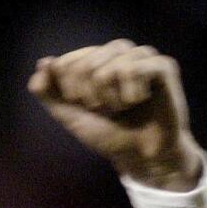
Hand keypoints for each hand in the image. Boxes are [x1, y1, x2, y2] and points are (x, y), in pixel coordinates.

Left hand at [28, 39, 201, 190]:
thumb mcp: (69, 115)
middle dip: (91, 98)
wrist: (140, 156)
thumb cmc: (107, 133)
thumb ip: (48, 91)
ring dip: (112, 100)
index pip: (65, 64)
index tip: (88, 107)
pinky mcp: (163, 65)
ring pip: (109, 70)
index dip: (71, 93)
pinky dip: (130, 95)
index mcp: (94, 58)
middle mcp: (117, 51)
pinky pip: (133, 70)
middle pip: (85, 66)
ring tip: (125, 107)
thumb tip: (43, 63)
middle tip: (109, 110)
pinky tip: (140, 101)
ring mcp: (141, 56)